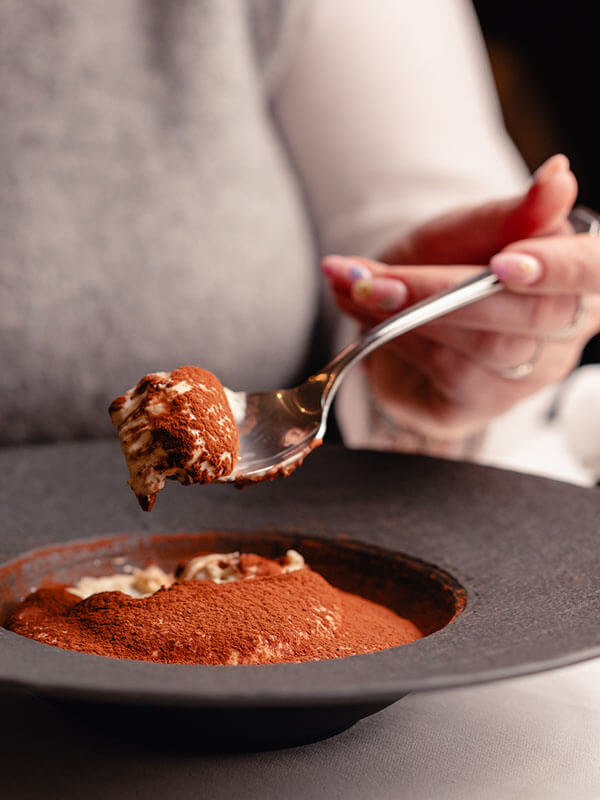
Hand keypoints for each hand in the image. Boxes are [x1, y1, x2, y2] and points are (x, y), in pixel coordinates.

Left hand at [322, 155, 599, 454]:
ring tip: (359, 285)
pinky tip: (369, 316)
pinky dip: (400, 337)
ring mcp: (526, 378)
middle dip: (445, 290)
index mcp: (580, 278)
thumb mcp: (473, 228)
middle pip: (531, 317)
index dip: (563, 269)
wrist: (402, 307)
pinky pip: (448, 371)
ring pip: (485, 348)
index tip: (505, 261)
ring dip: (411, 312)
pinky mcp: (481, 405)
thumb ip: (513, 212)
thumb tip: (557, 176)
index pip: (597, 273)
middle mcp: (564, 334)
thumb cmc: (450, 262)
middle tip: (376, 275)